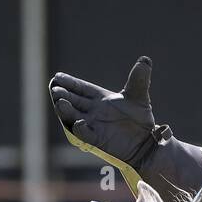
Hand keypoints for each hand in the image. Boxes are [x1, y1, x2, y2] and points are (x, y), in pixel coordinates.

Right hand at [49, 56, 165, 168]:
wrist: (146, 141)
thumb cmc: (139, 119)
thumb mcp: (139, 96)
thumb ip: (139, 79)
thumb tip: (145, 60)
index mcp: (98, 99)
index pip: (80, 88)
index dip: (69, 83)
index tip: (58, 77)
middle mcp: (92, 112)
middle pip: (72, 101)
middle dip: (62, 95)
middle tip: (55, 89)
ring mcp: (94, 126)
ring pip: (74, 117)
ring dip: (66, 110)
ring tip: (60, 102)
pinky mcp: (98, 140)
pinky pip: (86, 135)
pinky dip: (81, 129)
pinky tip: (79, 123)